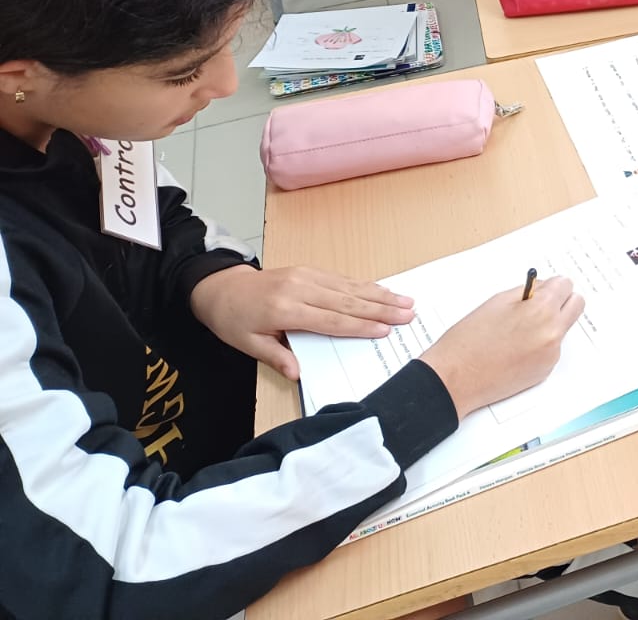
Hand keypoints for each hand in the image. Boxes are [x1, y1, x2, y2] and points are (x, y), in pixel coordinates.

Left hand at [190, 264, 414, 380]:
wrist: (220, 287)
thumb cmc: (234, 320)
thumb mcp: (248, 345)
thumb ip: (276, 357)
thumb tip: (298, 374)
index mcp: (284, 310)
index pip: (330, 321)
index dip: (359, 326)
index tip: (384, 330)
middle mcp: (299, 288)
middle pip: (347, 301)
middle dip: (381, 309)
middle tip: (408, 314)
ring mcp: (305, 276)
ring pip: (349, 287)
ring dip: (380, 295)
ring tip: (405, 301)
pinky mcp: (308, 270)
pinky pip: (341, 278)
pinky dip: (364, 285)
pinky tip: (382, 290)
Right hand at [420, 278, 583, 418]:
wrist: (456, 379)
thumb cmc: (469, 339)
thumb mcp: (498, 301)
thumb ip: (528, 292)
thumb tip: (543, 288)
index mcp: (542, 310)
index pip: (565, 285)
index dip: (551, 285)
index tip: (541, 288)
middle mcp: (553, 333)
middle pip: (576, 304)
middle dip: (561, 300)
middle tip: (539, 304)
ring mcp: (551, 354)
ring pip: (563, 327)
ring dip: (549, 323)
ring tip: (518, 330)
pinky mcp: (545, 371)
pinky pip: (552, 348)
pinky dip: (540, 344)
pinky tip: (516, 348)